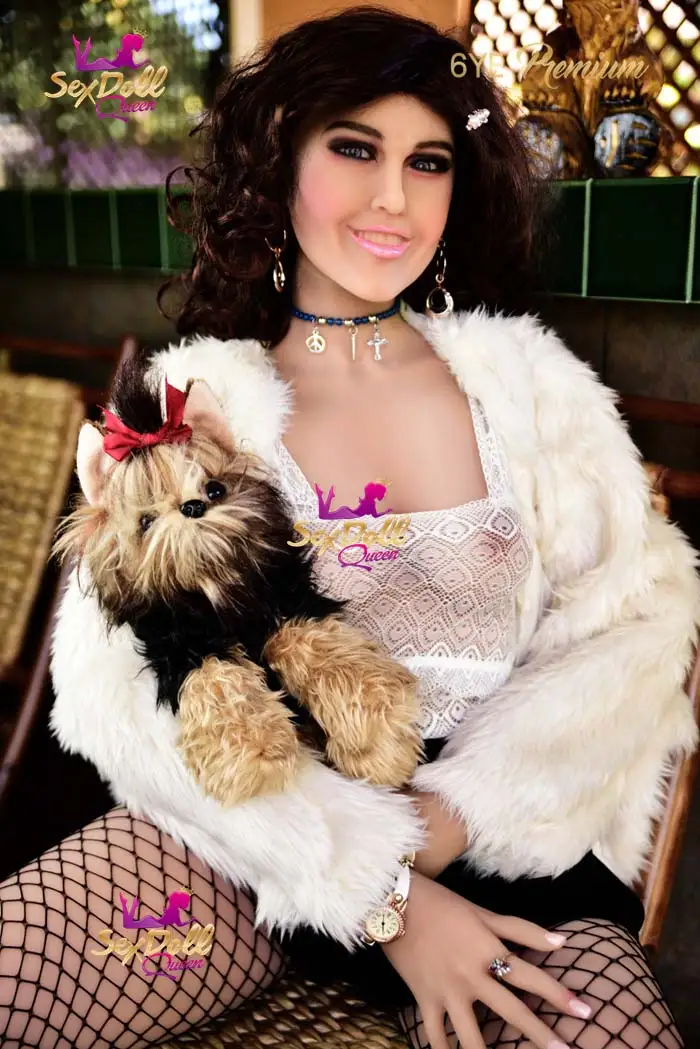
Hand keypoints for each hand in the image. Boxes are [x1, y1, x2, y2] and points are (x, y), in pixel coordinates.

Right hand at [380, 870, 589, 1048]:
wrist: (395, 902)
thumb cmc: (443, 904)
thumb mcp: (483, 912)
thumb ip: (522, 930)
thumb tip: (562, 941)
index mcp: (487, 951)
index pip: (531, 977)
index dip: (558, 995)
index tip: (584, 1011)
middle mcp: (470, 976)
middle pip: (511, 1011)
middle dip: (540, 1034)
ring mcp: (446, 992)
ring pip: (471, 1036)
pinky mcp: (424, 999)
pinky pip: (435, 1036)